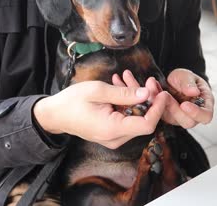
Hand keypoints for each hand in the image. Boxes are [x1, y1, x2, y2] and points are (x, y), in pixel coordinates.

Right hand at [33, 81, 169, 148]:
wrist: (54, 114)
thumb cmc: (71, 102)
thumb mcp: (98, 91)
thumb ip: (124, 93)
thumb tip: (146, 93)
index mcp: (112, 129)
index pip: (147, 124)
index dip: (158, 109)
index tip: (162, 93)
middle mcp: (115, 138)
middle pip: (143, 120)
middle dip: (148, 99)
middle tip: (146, 80)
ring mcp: (114, 137)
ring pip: (135, 118)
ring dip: (136, 98)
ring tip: (126, 78)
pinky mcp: (111, 133)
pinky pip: (126, 118)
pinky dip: (127, 103)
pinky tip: (120, 86)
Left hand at [112, 69, 213, 128]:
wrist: (173, 81)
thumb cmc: (185, 79)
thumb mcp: (187, 76)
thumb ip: (189, 83)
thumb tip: (194, 92)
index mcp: (203, 106)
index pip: (205, 116)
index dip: (196, 112)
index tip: (184, 104)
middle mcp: (191, 115)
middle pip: (186, 120)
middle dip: (173, 108)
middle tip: (165, 95)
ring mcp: (176, 118)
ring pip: (169, 117)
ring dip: (159, 103)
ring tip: (152, 85)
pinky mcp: (162, 117)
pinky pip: (156, 112)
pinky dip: (148, 100)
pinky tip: (143, 88)